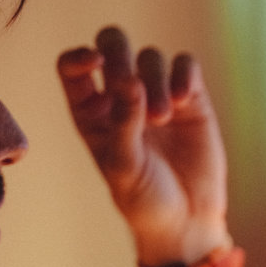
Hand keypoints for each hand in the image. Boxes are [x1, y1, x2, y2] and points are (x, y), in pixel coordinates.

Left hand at [56, 26, 230, 265]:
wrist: (186, 221)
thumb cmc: (144, 200)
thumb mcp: (125, 166)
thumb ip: (124, 123)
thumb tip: (129, 80)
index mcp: (91, 113)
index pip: (73, 69)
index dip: (79, 57)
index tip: (95, 62)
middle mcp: (122, 98)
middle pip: (113, 45)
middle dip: (120, 53)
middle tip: (131, 81)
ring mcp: (158, 95)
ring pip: (151, 57)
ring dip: (155, 81)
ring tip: (162, 118)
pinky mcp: (191, 100)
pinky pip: (185, 65)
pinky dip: (183, 75)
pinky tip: (183, 101)